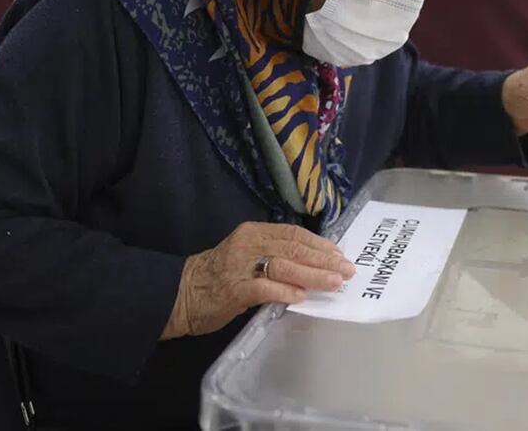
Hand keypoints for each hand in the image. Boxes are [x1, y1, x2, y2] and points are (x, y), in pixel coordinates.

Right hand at [161, 222, 355, 338]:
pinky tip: (302, 296)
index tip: (340, 254)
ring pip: (284, 265)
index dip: (319, 244)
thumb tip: (312, 266)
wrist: (180, 294)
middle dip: (323, 260)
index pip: (293, 234)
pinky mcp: (233, 289)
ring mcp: (240, 266)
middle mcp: (249, 244)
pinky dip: (286, 291)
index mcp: (254, 232)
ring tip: (334, 283)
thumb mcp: (247, 256)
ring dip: (313, 275)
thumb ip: (275, 257)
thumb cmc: (218, 277)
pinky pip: (265, 287)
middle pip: (293, 248)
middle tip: (346, 270)